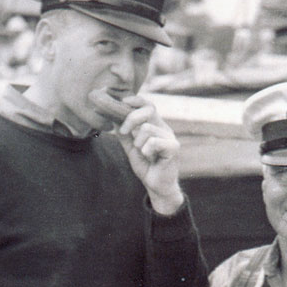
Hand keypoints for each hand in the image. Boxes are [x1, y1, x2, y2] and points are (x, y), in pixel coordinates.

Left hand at [115, 95, 184, 214]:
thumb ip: (124, 134)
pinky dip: (147, 151)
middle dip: (131, 118)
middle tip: (123, 132)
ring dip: (139, 142)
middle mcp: (164, 128)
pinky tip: (150, 158)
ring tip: (143, 153)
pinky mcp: (174, 148)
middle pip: (149, 110)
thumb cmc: (147, 166)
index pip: (148, 105)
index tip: (122, 103)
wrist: (157, 186)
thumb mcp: (130, 147)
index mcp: (155, 125)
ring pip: (147, 128)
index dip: (136, 100)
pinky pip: (153, 142)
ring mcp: (170, 137)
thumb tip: (112, 118)